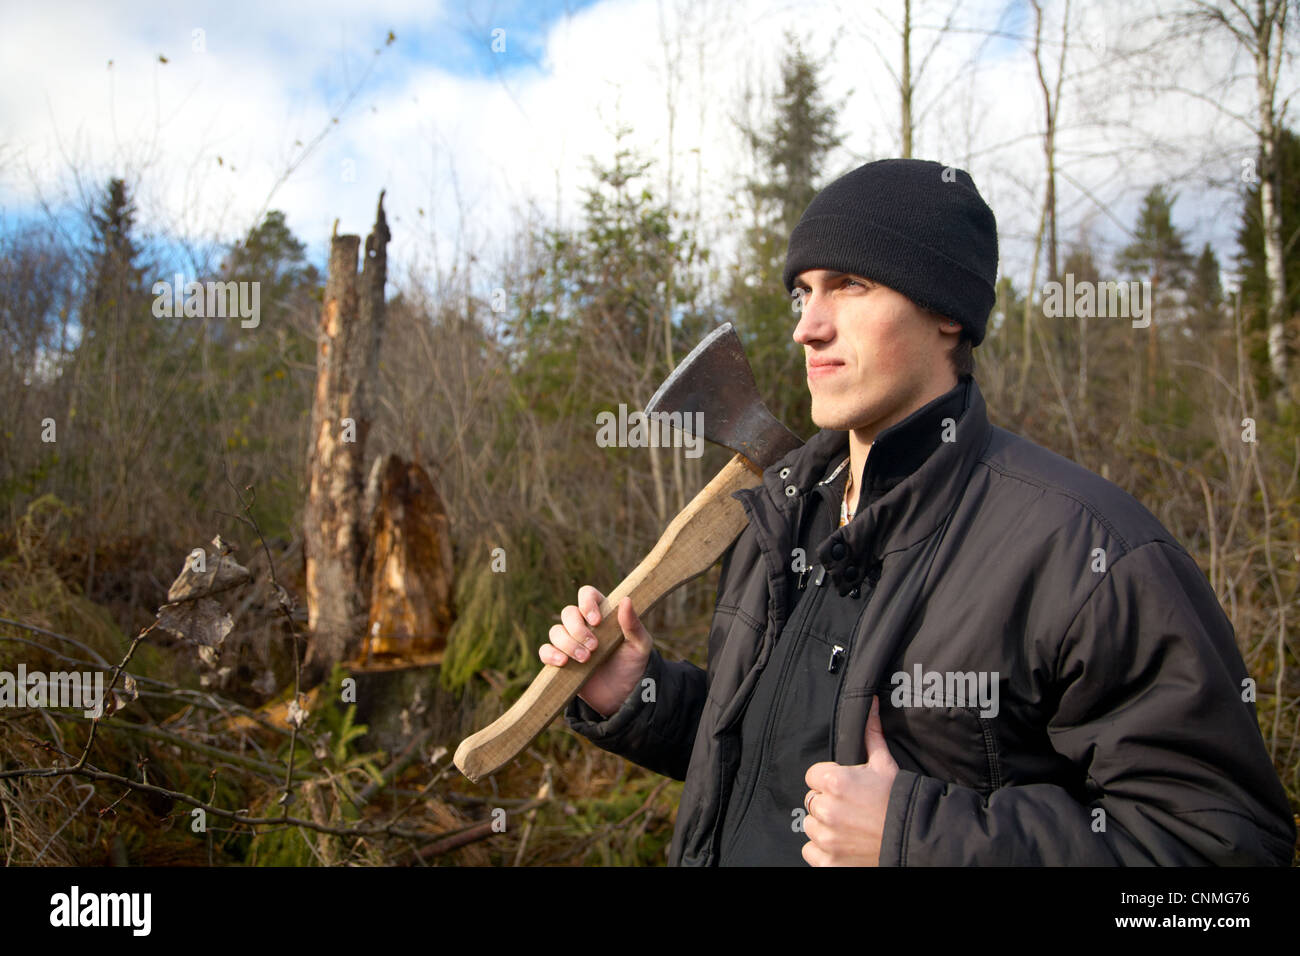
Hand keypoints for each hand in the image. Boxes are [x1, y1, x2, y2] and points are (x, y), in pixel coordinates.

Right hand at [539, 586, 653, 717]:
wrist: (622, 696)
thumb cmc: (633, 665)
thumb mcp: (640, 645)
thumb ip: (633, 625)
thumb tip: (625, 600)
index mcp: (602, 614)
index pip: (587, 594)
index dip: (587, 603)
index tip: (596, 621)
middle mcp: (583, 625)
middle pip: (568, 613)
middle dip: (578, 629)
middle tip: (594, 647)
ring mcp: (570, 642)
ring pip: (556, 631)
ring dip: (568, 643)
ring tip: (585, 659)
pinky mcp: (560, 661)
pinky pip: (545, 651)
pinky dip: (550, 654)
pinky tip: (563, 662)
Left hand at [801, 696, 898, 865]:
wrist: (915, 840)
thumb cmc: (899, 800)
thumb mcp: (885, 764)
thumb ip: (870, 733)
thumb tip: (870, 702)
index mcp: (835, 781)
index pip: (813, 775)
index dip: (829, 779)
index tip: (846, 787)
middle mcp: (826, 809)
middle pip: (812, 800)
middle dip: (828, 802)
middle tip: (852, 807)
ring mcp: (826, 838)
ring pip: (810, 825)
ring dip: (825, 825)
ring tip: (850, 825)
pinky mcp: (827, 862)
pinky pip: (810, 850)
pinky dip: (823, 850)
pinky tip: (844, 843)